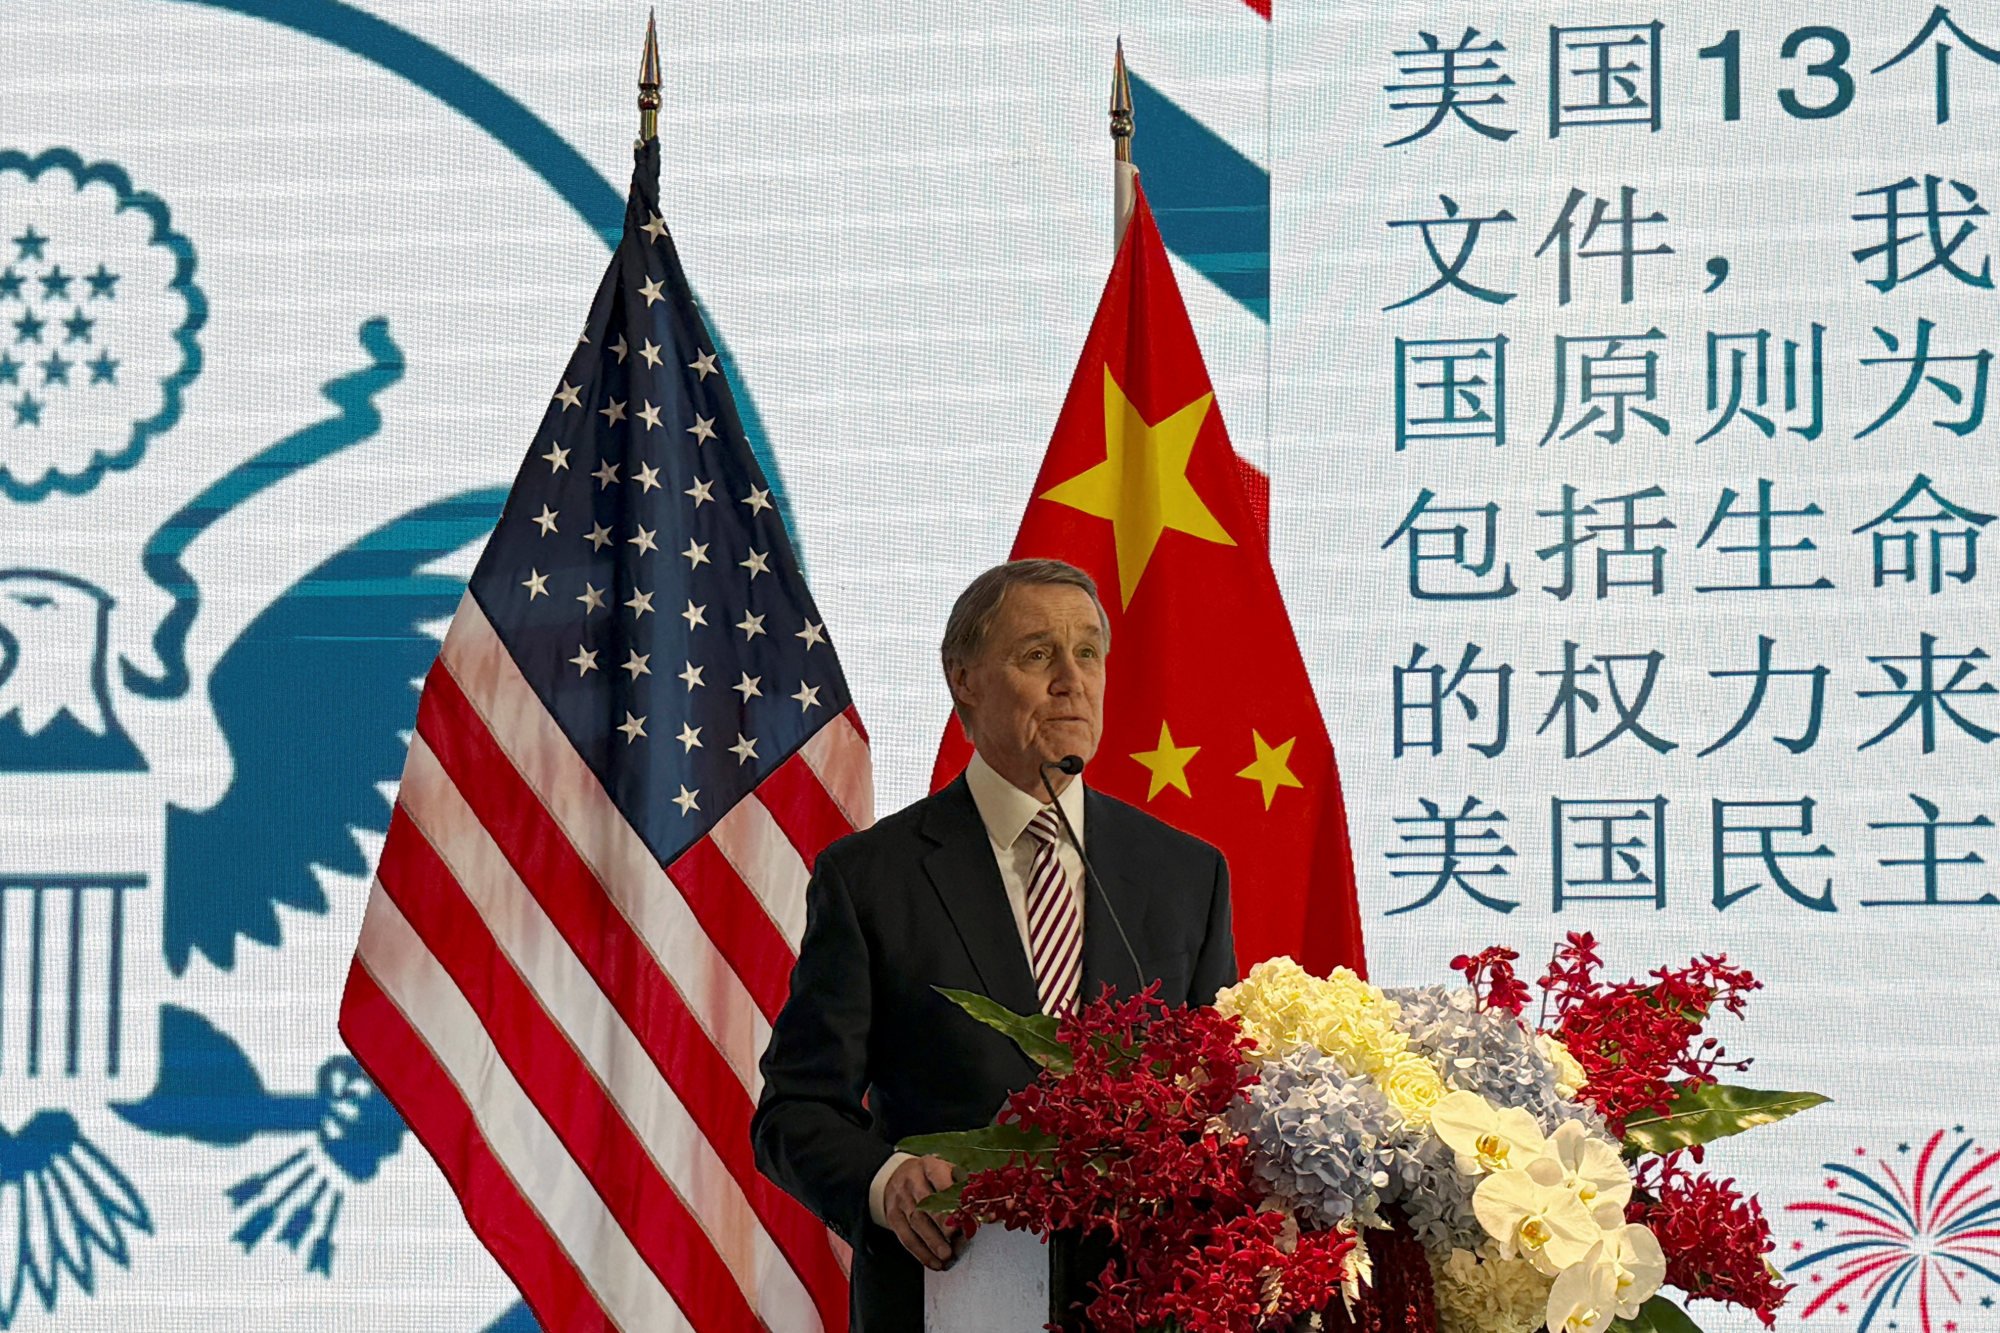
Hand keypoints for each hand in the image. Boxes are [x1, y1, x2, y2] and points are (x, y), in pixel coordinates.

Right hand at [881, 1154, 961, 1270]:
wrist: (896, 1176)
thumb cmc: (930, 1176)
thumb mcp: (945, 1170)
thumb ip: (963, 1186)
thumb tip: (987, 1208)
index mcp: (929, 1166)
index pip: (940, 1180)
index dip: (952, 1198)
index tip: (965, 1214)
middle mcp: (912, 1181)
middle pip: (926, 1203)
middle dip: (941, 1222)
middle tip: (954, 1237)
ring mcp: (900, 1200)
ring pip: (915, 1223)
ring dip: (932, 1242)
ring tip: (946, 1255)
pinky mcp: (893, 1217)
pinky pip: (906, 1238)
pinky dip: (920, 1253)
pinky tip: (934, 1263)